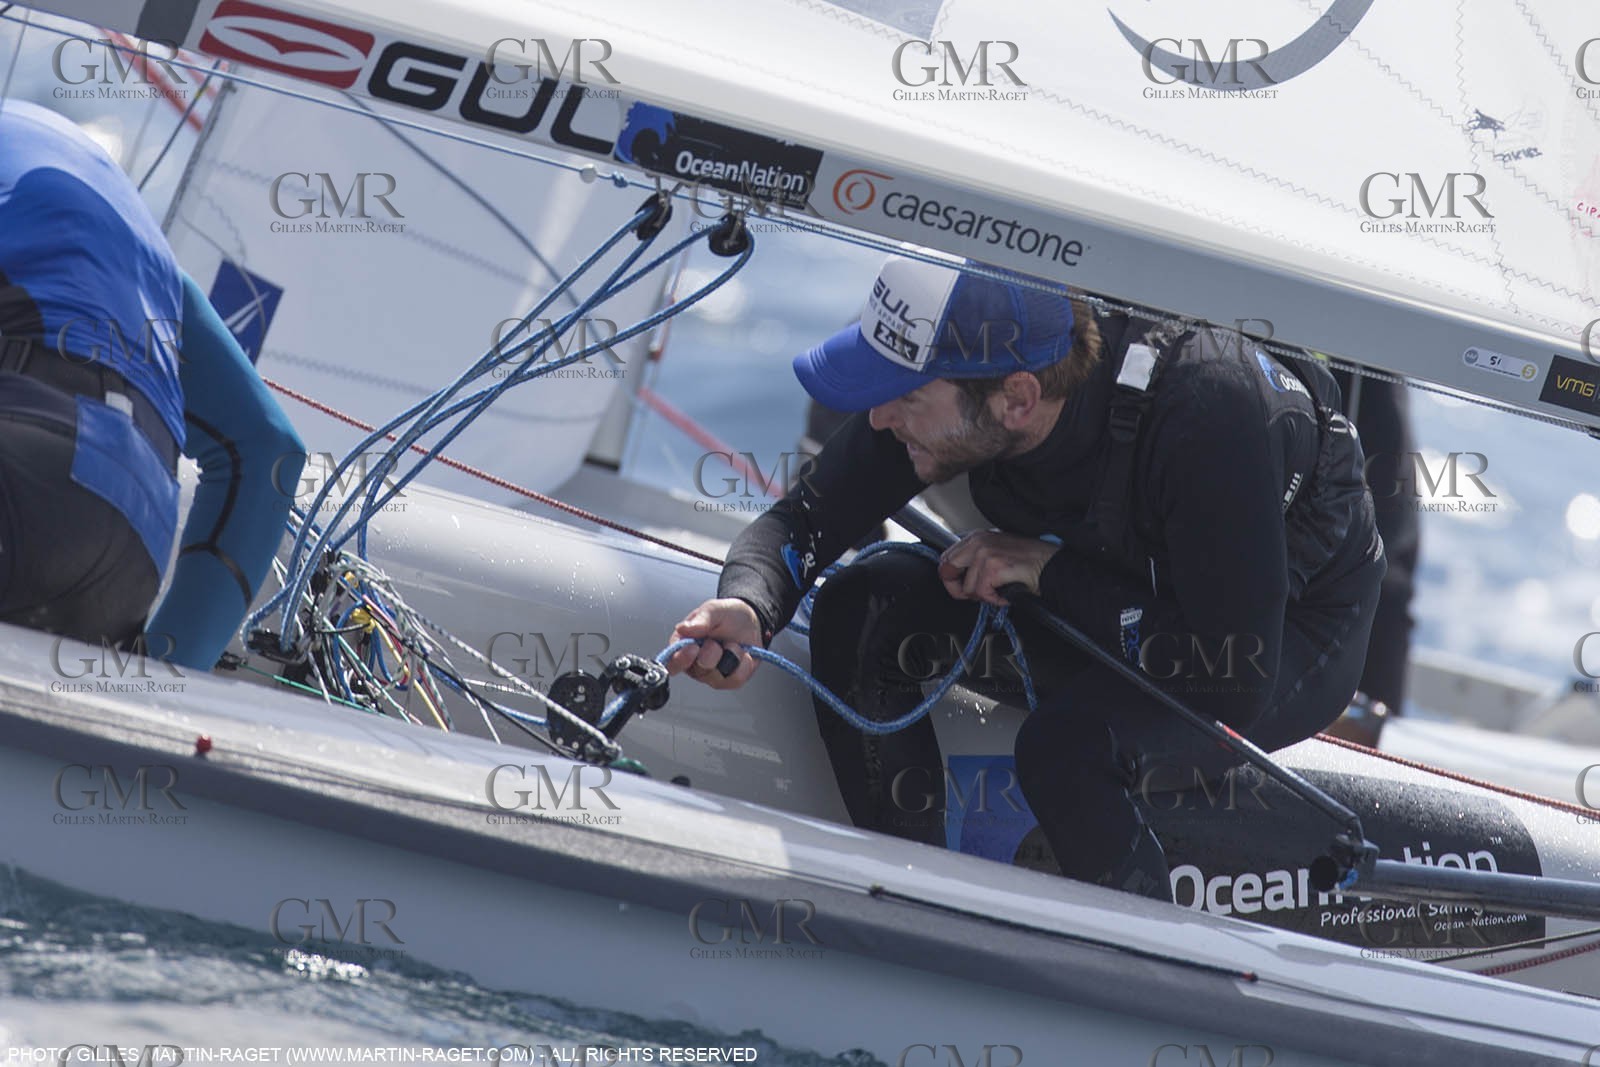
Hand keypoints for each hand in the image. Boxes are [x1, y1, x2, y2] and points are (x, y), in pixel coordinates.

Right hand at [665, 598, 762, 689]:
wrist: (751, 622)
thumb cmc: (727, 615)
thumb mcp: (714, 609)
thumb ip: (700, 619)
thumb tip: (683, 628)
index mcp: (683, 646)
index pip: (672, 663)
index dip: (681, 659)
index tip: (694, 648)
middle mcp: (694, 663)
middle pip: (698, 671)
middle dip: (712, 654)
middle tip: (717, 641)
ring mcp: (712, 674)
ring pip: (718, 677)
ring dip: (731, 657)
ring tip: (732, 644)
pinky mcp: (729, 680)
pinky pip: (735, 680)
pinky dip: (744, 665)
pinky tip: (743, 654)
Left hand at [937, 531, 1060, 606]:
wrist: (1052, 565)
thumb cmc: (1028, 562)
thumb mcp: (996, 553)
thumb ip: (974, 561)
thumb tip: (954, 577)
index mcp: (976, 537)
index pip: (945, 559)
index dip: (951, 579)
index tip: (962, 588)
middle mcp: (978, 541)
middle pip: (947, 571)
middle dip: (960, 589)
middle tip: (980, 594)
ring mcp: (986, 552)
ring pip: (967, 588)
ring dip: (985, 596)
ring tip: (1001, 590)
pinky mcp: (994, 566)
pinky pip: (983, 593)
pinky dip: (996, 600)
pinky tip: (1007, 593)